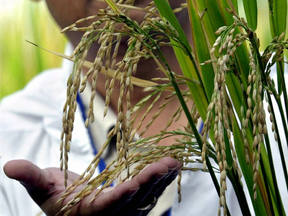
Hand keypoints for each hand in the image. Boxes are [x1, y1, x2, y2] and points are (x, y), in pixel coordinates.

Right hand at [4, 158, 180, 215]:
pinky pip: (150, 193)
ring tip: (174, 162)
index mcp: (88, 213)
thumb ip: (31, 176)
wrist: (73, 207)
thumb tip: (9, 165)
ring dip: (161, 180)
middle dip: (149, 183)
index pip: (105, 207)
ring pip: (147, 198)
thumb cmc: (58, 198)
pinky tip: (172, 166)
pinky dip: (161, 180)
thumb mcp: (43, 187)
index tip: (133, 186)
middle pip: (133, 202)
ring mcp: (125, 212)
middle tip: (166, 164)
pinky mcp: (134, 204)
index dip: (118, 199)